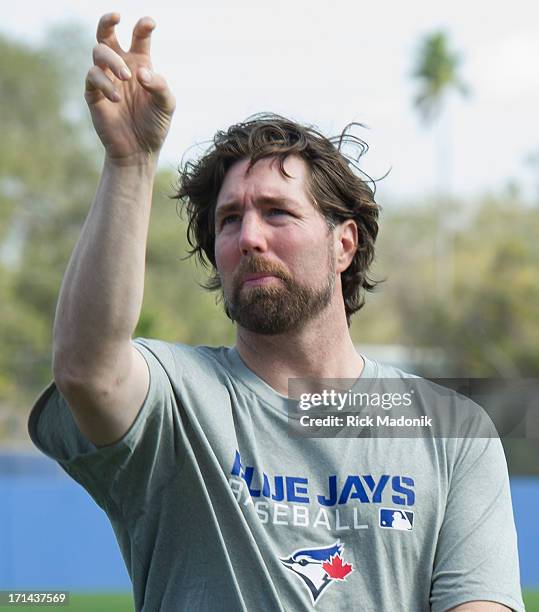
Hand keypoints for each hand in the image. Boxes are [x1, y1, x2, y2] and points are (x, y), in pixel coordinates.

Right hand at [84, 13, 175, 163]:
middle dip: (108, 21)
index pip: (139, 38)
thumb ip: (159, 85)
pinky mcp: (93, 94)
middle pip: (107, 34)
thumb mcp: (166, 105)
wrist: (139, 151)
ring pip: (99, 51)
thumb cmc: (155, 126)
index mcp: (141, 65)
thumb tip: (141, 72)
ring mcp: (106, 79)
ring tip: (126, 77)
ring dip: (112, 60)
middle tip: (117, 17)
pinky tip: (117, 98)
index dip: (143, 27)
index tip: (149, 24)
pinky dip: (104, 83)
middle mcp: (121, 67)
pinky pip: (92, 76)